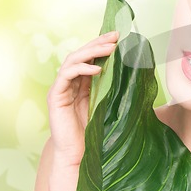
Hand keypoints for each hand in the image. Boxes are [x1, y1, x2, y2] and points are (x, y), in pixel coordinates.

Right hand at [46, 30, 118, 165]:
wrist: (80, 155)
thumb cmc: (97, 132)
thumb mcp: (110, 103)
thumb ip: (115, 87)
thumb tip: (135, 70)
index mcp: (82, 83)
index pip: (90, 56)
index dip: (102, 44)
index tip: (118, 35)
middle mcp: (70, 82)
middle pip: (80, 54)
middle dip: (98, 43)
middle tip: (115, 35)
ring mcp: (61, 88)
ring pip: (72, 60)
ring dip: (91, 51)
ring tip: (109, 48)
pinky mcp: (55, 96)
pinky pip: (66, 75)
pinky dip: (81, 68)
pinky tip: (97, 68)